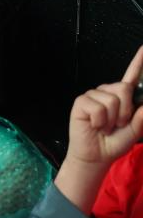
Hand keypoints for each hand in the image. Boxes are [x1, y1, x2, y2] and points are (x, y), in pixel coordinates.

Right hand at [66, 45, 142, 167]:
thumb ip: (142, 116)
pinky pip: (97, 107)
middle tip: (117, 124)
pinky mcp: (81, 102)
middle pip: (124, 88)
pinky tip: (95, 125)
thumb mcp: (135, 130)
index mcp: (122, 97)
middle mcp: (107, 92)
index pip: (131, 76)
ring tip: (105, 127)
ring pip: (112, 100)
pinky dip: (99, 120)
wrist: (96, 156)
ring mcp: (93, 96)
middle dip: (125, 110)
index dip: (138, 62)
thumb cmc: (114, 142)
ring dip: (112, 119)